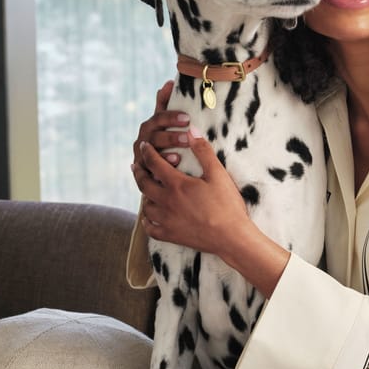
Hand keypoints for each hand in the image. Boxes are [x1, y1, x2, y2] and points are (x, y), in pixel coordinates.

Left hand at [131, 83, 251, 260]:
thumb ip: (203, 151)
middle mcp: (166, 201)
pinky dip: (147, 221)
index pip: (154, 163)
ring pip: (146, 206)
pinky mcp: (171, 235)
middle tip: (136, 166)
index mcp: (176, 184)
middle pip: (143, 184)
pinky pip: (151, 228)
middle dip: (139, 172)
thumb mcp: (218, 174)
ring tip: (146, 190)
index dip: (147, 152)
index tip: (144, 146)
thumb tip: (192, 131)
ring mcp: (166, 220)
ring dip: (144, 196)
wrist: (232, 238)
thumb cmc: (227, 205)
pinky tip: (149, 217)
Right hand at [132, 80, 191, 184]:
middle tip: (189, 129)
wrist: (164, 174)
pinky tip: (176, 160)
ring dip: (169, 143)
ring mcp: (142, 154)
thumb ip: (167, 105)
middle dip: (172, 130)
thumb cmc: (171, 144)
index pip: (159, 116)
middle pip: (155, 132)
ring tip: (185, 142)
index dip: (171, 115)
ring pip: (152, 147)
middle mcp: (144, 138)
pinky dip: (163, 162)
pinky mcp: (143, 170)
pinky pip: (151, 165)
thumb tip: (169, 82)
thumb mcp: (171, 126)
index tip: (187, 117)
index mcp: (152, 126)